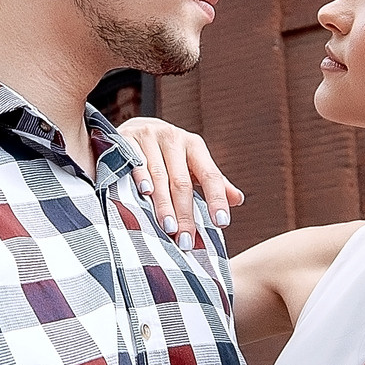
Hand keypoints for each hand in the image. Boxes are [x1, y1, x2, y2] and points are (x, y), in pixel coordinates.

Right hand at [117, 118, 244, 249]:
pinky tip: (145, 193)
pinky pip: (135, 162)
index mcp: (194, 146)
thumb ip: (213, 182)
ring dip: (164, 204)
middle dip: (185, 213)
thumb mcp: (192, 162)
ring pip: (159, 176)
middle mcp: (174, 139)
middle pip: (182, 182)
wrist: (136, 126)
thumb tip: (237, 200)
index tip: (221, 223)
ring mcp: (149, 137)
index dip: (216, 199)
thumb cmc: (169, 153)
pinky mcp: (127, 139)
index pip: (210, 175)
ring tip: (169, 228)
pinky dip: (140, 177)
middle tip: (187, 239)